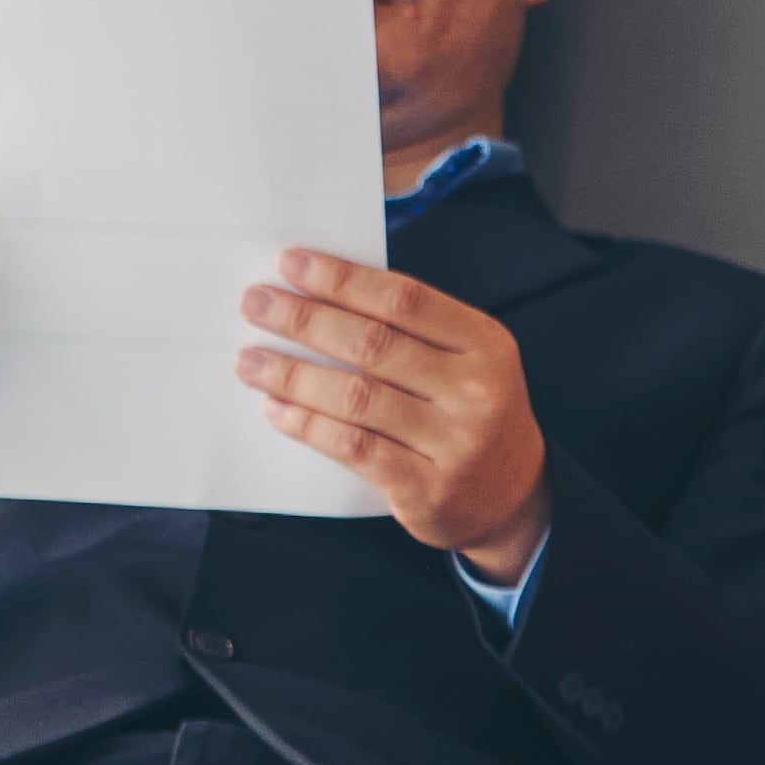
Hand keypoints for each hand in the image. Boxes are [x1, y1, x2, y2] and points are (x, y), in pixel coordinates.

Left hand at [237, 247, 555, 579]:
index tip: (288, 264)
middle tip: (255, 304)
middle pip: (373, 345)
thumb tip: (317, 294)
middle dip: (303, 320)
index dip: (341, 279)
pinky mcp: (428, 491)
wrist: (514, 500)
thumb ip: (412, 331)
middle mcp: (476, 393)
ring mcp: (455, 445)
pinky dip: (308, 425)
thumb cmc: (470, 415)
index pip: (404, 301)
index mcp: (486, 346)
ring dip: (293, 375)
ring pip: (356, 398)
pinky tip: (277, 409)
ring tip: (250, 361)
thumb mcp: (466, 361)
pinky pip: (354, 448)